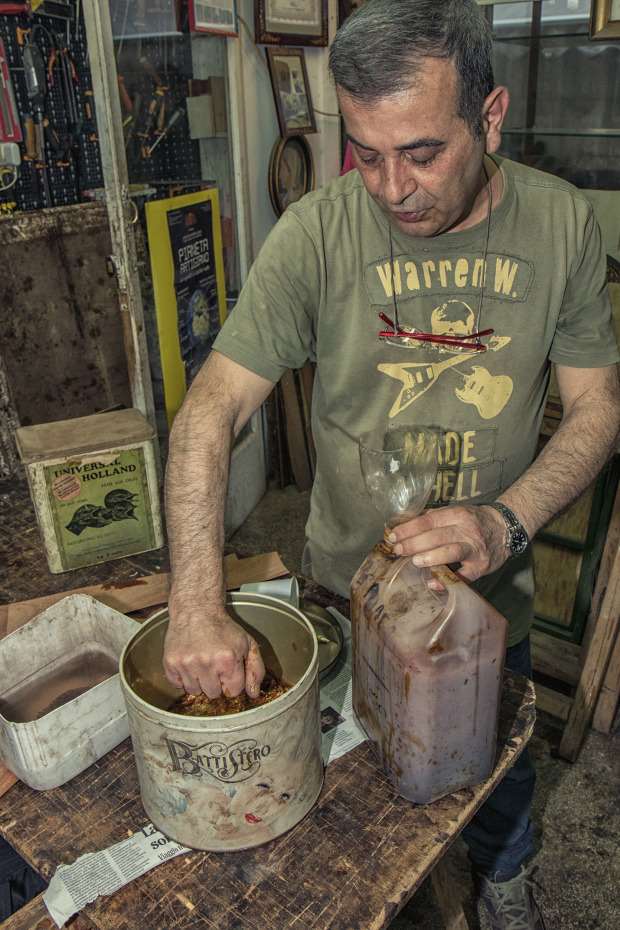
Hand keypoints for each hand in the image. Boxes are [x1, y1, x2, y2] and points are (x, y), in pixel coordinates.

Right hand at [163, 602, 265, 698]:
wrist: (196, 610)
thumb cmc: (223, 627)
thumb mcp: (248, 643)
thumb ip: (256, 669)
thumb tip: (254, 694)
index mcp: (228, 660)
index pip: (233, 692)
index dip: (232, 682)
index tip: (229, 670)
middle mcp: (206, 663)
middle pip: (213, 694)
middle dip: (216, 682)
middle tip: (214, 664)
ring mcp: (186, 664)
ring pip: (195, 692)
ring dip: (199, 681)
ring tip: (201, 662)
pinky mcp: (170, 663)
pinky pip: (177, 685)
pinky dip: (183, 678)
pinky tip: (190, 662)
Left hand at [387, 504, 507, 582]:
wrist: (505, 529)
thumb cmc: (474, 521)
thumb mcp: (456, 512)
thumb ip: (434, 518)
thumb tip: (405, 525)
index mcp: (457, 514)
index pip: (428, 521)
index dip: (409, 529)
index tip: (393, 536)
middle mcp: (467, 530)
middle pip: (437, 536)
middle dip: (414, 544)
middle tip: (399, 550)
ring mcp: (475, 549)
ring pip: (451, 552)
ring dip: (431, 557)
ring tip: (415, 562)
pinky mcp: (481, 567)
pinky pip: (463, 576)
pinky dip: (447, 580)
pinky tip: (432, 582)